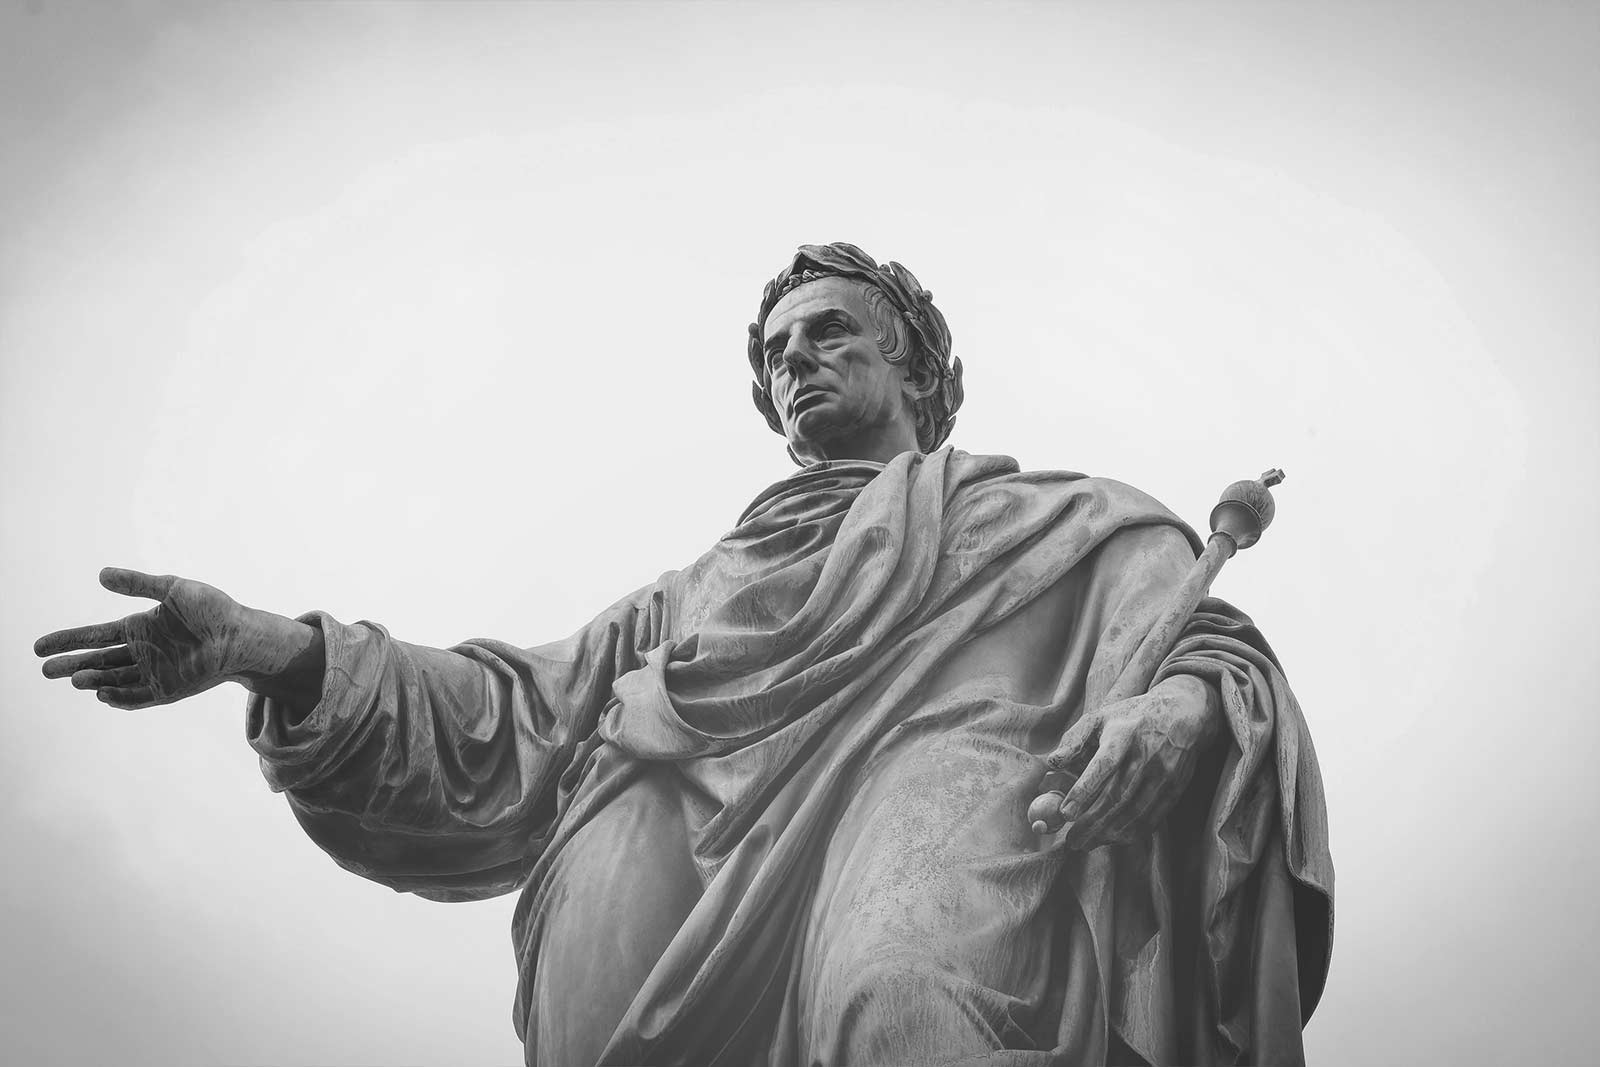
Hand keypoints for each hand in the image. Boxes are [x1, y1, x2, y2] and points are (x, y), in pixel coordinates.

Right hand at [35, 567, 255, 709]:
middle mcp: (142, 652)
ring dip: (93, 681)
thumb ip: (138, 584)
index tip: (39, 646)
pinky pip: (137, 698)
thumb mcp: (173, 588)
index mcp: (139, 628)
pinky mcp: (169, 689)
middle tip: (44, 669)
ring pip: (113, 681)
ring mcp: (154, 672)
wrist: (242, 634)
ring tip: (73, 679)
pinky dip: (119, 698)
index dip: (67, 641)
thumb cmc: (213, 609)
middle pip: (97, 662)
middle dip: (71, 665)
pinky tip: (102, 694)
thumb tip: (101, 574)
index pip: (94, 636)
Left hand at [1042, 675, 1220, 849]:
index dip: (1084, 791)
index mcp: (1122, 735)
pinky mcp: (1174, 787)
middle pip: (1118, 796)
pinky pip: (1152, 817)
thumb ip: (1074, 739)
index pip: (1103, 766)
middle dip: (1092, 823)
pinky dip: (1131, 832)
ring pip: (1134, 811)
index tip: (1066, 813)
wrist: (1182, 714)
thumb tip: (1052, 763)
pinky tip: (1113, 839)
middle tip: (1072, 841)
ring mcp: (1163, 773)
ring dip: (1109, 833)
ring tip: (1087, 844)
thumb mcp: (1100, 716)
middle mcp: (1145, 755)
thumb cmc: (1131, 718)